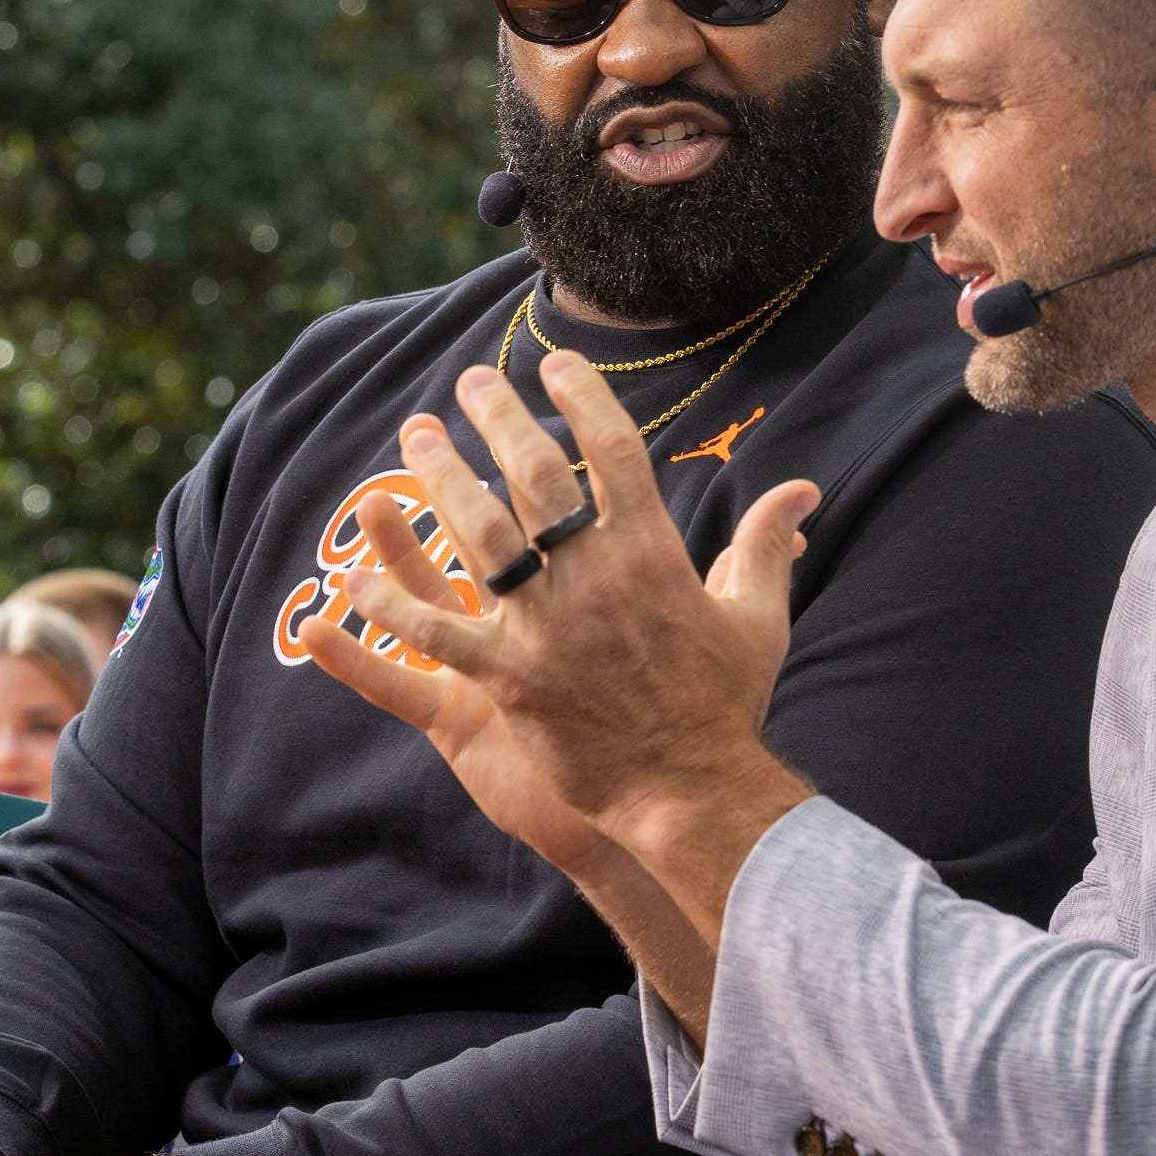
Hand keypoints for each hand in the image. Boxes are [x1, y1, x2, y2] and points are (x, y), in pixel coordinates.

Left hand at [302, 354, 815, 926]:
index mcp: (653, 552)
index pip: (613, 450)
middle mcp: (595, 577)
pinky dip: (392, 605)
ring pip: (480, 532)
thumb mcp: (759, 615)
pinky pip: (439, 632)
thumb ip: (766, 542)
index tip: (555, 367)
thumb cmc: (727, 702)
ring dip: (441, 478)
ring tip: (417, 438)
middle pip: (536, 474)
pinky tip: (353, 578)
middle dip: (500, 418)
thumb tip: (803, 490)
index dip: (583, 399)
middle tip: (472, 383)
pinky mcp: (511, 678)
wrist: (694, 788)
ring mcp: (548, 626)